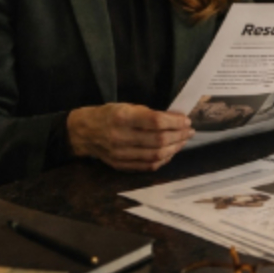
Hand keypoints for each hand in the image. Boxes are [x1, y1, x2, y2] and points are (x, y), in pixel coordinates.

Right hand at [66, 103, 193, 170]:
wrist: (84, 132)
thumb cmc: (109, 115)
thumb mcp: (127, 106)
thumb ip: (150, 114)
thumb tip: (176, 119)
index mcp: (122, 117)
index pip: (155, 121)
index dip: (175, 122)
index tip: (186, 120)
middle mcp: (120, 137)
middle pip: (158, 141)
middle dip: (179, 136)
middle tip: (189, 131)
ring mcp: (120, 154)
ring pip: (155, 156)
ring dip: (174, 149)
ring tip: (182, 141)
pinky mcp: (121, 165)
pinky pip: (148, 166)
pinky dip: (163, 160)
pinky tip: (170, 152)